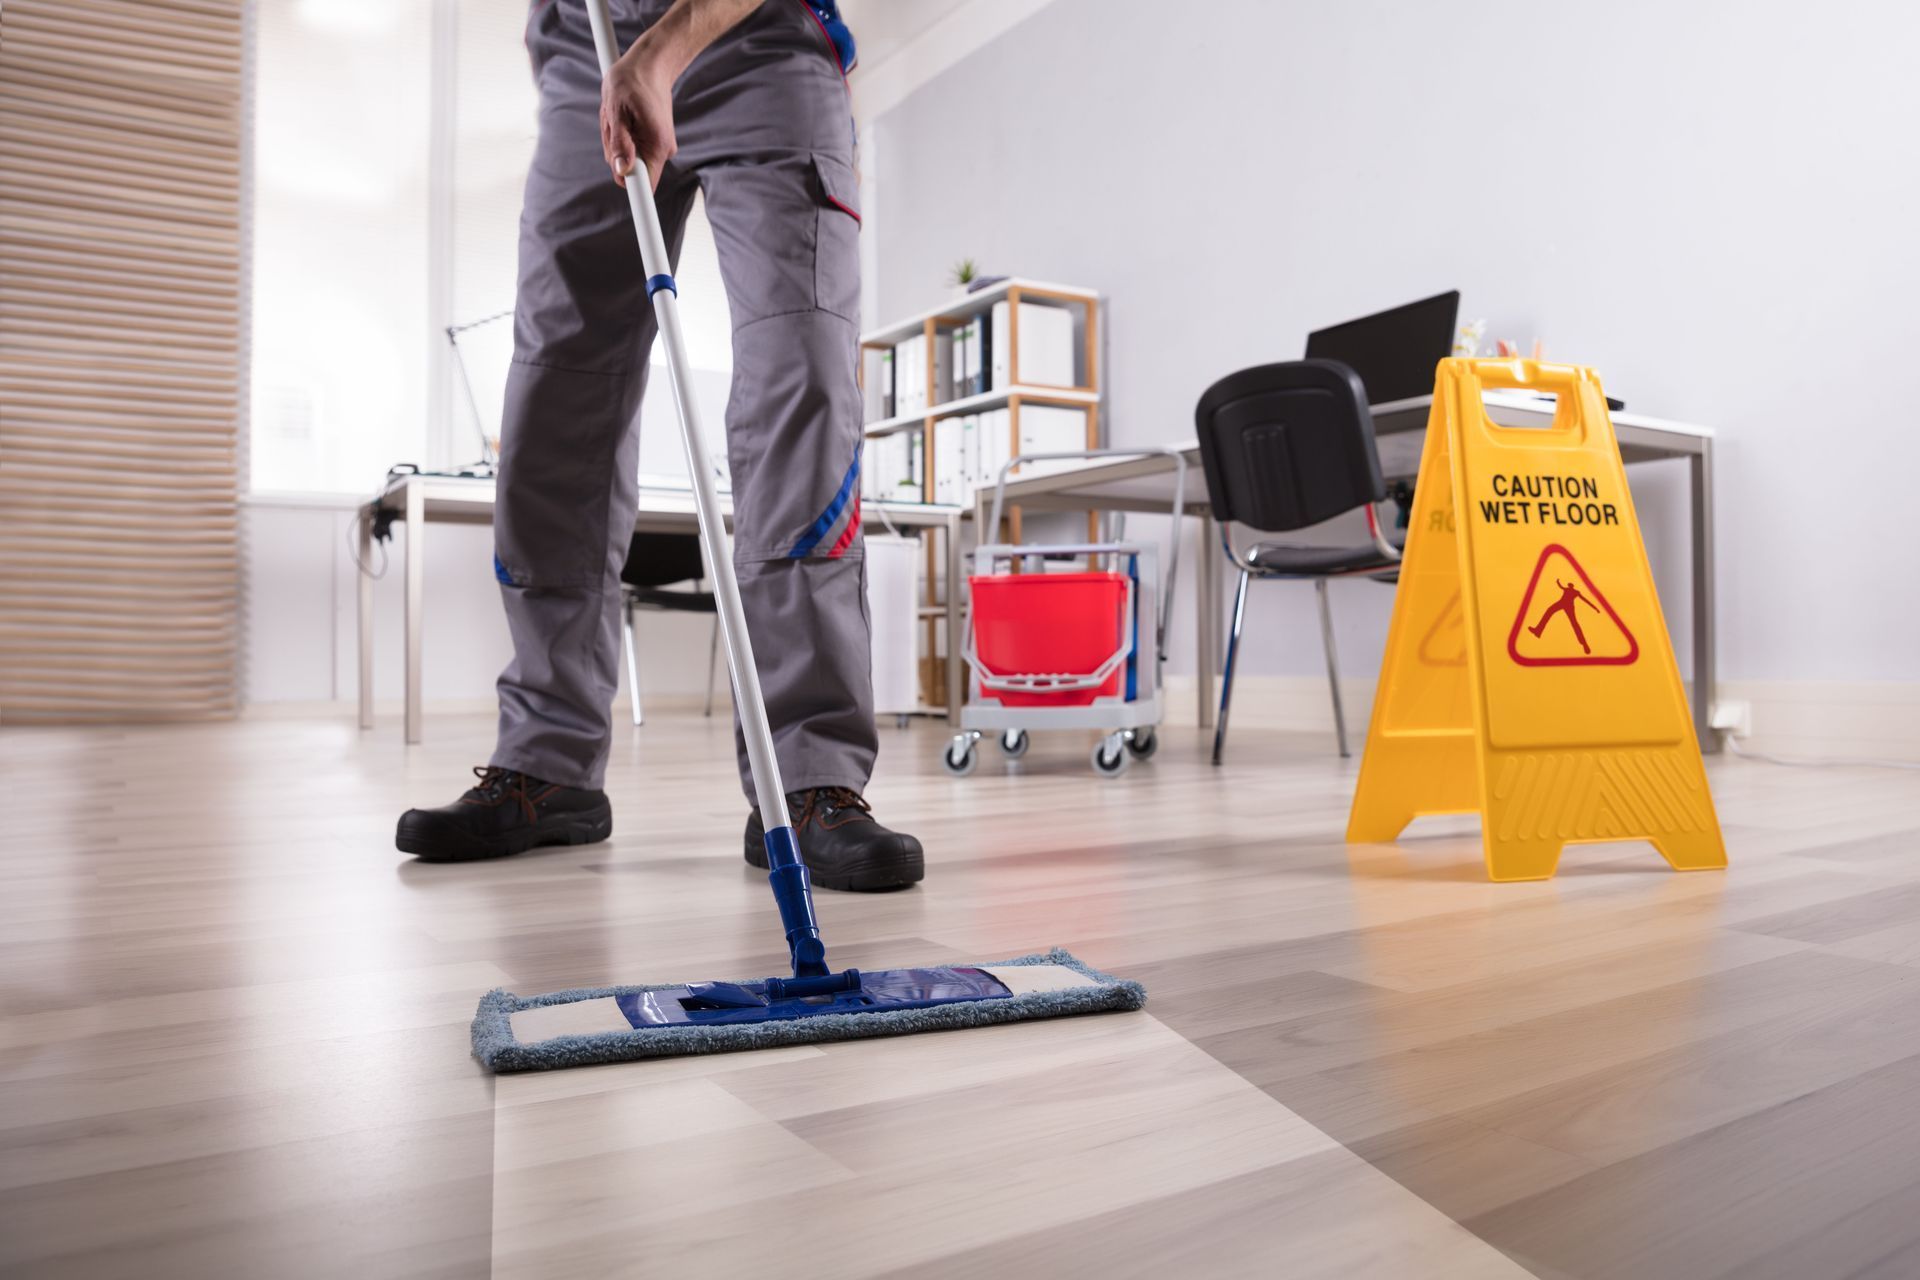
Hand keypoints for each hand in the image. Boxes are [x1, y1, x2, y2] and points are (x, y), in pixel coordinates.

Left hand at [600, 43, 675, 188]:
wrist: (649, 65)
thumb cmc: (630, 82)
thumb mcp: (616, 110)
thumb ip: (619, 144)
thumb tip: (621, 172)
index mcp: (656, 145)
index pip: (646, 185)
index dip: (635, 194)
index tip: (637, 213)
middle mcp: (661, 150)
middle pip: (630, 170)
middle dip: (614, 152)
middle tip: (612, 123)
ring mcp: (658, 146)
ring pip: (628, 159)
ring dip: (616, 141)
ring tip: (618, 115)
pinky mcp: (653, 141)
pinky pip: (631, 149)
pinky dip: (621, 136)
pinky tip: (623, 116)